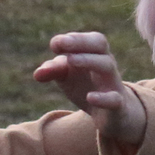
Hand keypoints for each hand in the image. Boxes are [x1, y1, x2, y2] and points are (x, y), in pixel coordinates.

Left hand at [33, 32, 147, 149]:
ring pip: (107, 65)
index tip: (55, 44)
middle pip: (100, 44)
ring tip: (71, 60)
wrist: (113, 116)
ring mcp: (113, 83)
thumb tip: (37, 74)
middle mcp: (106, 64)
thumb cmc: (88, 88)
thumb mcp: (67, 78)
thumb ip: (53, 71)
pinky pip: (114, 99)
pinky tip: (89, 97)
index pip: (87, 39)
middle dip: (81, 41)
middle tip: (62, 43)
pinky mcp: (118, 106)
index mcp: (94, 54)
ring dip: (88, 60)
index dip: (72, 39)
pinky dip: (103, 98)